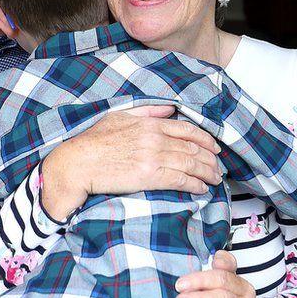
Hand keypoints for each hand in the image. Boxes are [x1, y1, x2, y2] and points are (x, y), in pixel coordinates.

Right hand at [41, 105, 221, 220]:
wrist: (78, 162)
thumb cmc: (93, 141)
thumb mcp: (119, 116)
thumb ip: (146, 112)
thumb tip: (168, 109)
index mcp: (149, 124)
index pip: (187, 129)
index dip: (205, 139)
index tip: (214, 147)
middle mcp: (155, 139)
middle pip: (193, 148)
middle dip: (211, 159)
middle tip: (218, 167)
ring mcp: (153, 157)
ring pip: (191, 164)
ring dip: (207, 173)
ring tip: (214, 179)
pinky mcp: (149, 176)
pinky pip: (180, 180)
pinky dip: (195, 184)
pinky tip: (201, 188)